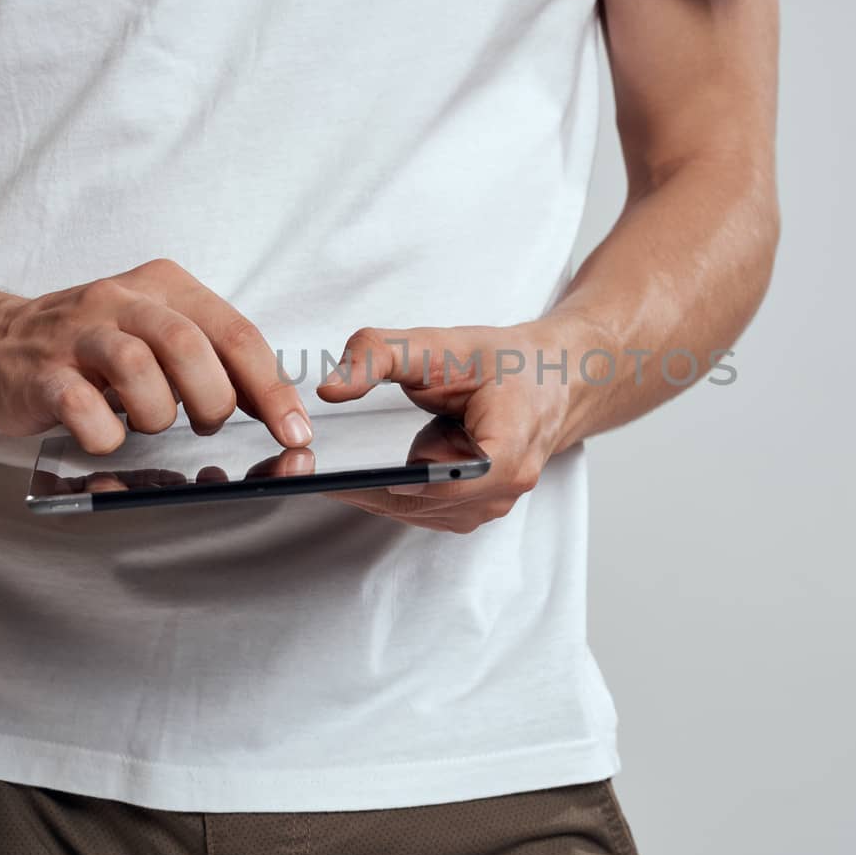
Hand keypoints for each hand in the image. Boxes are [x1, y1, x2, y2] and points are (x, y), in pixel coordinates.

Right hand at [0, 258, 311, 454]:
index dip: (272, 388)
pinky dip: (105, 433)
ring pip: (137, 368)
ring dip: (156, 413)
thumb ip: (213, 360)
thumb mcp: (159, 335)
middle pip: (189, 346)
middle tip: (207, 426)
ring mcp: (77, 334)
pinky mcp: (39, 372)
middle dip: (213, 400)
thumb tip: (278, 412)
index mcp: (166, 286)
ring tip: (149, 424)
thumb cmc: (93, 347)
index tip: (293, 430)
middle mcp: (122, 300)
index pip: (236, 333)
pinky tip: (107, 436)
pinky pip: (82, 405)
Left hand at [315, 322, 574, 533]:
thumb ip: (380, 355)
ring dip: (377, 493)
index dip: (413, 479)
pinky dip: (391, 494)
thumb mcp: (442, 342)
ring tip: (326, 470)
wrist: (548, 381)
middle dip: (372, 485)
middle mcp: (507, 484)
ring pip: (418, 511)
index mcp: (514, 440)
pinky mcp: (473, 511)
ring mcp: (491, 504)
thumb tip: (330, 388)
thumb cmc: (501, 362)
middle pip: (428, 500)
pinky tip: (362, 473)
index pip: (462, 477)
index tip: (360, 475)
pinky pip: (422, 512)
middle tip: (307, 470)